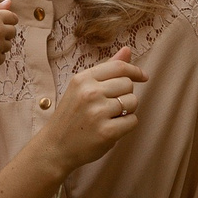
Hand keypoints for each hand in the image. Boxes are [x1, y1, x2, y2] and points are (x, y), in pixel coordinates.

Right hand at [38, 47, 147, 170]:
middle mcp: (90, 93)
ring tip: (110, 117)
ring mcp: (98, 113)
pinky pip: (133, 121)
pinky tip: (112, 128)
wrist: (55, 147)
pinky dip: (126, 125)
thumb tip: (127, 50)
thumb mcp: (81, 88)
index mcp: (82, 79)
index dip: (134, 70)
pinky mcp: (106, 132)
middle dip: (125, 94)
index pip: (118, 67)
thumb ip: (106, 69)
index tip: (142, 76)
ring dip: (127, 110)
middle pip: (128, 84)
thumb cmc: (71, 116)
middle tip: (111, 106)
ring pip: (133, 102)